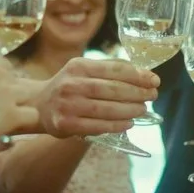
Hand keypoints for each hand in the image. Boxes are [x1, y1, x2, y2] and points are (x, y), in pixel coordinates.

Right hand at [0, 51, 37, 147]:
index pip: (2, 65)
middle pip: (15, 79)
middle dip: (8, 92)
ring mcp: (6, 91)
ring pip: (26, 95)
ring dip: (17, 106)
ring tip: (3, 119)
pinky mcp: (11, 113)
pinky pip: (32, 115)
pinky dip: (22, 122)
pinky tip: (9, 128)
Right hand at [27, 57, 158, 137]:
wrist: (38, 105)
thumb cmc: (68, 86)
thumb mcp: (82, 70)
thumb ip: (108, 69)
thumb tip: (143, 74)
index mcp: (78, 66)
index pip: (115, 69)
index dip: (138, 75)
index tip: (154, 80)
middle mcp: (72, 84)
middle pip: (113, 89)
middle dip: (138, 93)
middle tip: (152, 96)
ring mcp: (68, 105)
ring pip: (107, 109)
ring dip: (130, 110)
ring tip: (143, 109)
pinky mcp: (66, 124)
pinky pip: (98, 126)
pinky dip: (117, 125)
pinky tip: (129, 123)